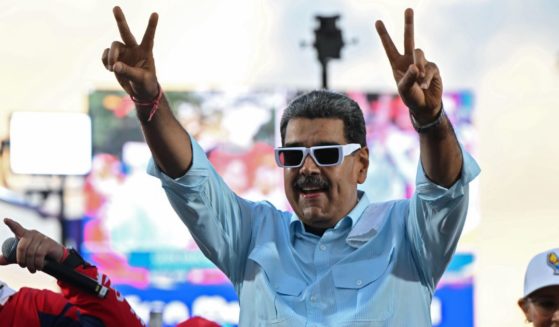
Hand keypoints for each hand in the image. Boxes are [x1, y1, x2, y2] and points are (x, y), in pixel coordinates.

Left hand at [0, 218, 63, 273]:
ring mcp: (41, 237)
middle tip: (23, 266)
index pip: (17, 228)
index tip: (5, 220)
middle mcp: (32, 234)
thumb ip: (11, 258)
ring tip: (32, 269)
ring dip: (30, 264)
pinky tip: (39, 267)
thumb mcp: (23, 256)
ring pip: (31, 252)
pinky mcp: (48, 243)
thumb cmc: (37, 255)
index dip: (11, 224)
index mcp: (24, 235)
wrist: (55, 256)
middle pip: (22, 247)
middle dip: (21, 260)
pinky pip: (39, 254)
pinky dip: (38, 263)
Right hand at [102, 6, 158, 100]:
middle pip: (126, 32)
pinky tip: (111, 69)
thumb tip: (115, 65)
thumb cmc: (146, 83)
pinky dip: (106, 61)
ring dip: (111, 56)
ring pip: (113, 46)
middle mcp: (134, 49)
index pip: (149, 37)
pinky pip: (105, 55)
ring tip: (113, 68)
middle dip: (120, 20)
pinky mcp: (114, 58)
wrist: (140, 90)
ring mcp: (123, 52)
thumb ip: (129, 72)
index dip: (151, 26)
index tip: (155, 13)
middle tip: (116, 7)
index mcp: (146, 52)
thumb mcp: (140, 79)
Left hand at [375, 8, 442, 123]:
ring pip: (419, 54)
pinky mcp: (433, 67)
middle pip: (408, 38)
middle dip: (409, 23)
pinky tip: (425, 86)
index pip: (389, 47)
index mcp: (396, 64)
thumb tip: (416, 66)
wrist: (425, 106)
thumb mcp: (404, 89)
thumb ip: (409, 77)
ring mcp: (422, 62)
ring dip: (418, 67)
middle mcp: (409, 60)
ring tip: (419, 81)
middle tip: (408, 9)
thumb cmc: (411, 98)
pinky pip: (430, 68)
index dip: (384, 34)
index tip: (378, 21)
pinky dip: (426, 78)